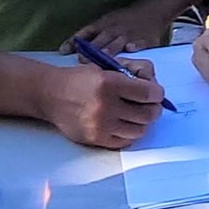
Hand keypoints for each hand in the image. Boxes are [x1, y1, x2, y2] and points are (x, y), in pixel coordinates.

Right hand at [40, 58, 165, 148]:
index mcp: (109, 82)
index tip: (156, 92)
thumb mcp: (104, 66)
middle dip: (154, 108)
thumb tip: (154, 89)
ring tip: (137, 114)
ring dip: (142, 122)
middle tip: (151, 105)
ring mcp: (101, 125)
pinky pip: (124, 141)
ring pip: (139, 130)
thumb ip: (130, 74)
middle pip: (148, 114)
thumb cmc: (80, 78)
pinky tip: (125, 123)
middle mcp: (106, 105)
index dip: (157, 93)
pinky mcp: (95, 139)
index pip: (148, 93)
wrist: (50, 95)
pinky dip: (129, 133)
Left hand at [62, 4, 172, 54]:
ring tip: (103, 58)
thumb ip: (88, 36)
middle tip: (82, 60)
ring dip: (110, 49)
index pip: (87, 32)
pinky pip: (140, 42)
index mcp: (104, 24)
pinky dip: (135, 45)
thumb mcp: (105, 22)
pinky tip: (131, 49)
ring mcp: (130, 34)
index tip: (64, 50)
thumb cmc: (124, 20)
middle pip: (101, 39)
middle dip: (92, 49)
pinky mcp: (145, 39)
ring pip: (118, 42)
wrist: (151, 11)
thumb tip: (65, 49)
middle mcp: (115, 29)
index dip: (76, 41)